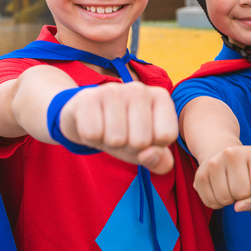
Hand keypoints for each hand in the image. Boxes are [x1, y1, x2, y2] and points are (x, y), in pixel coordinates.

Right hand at [59, 81, 177, 173]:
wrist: (84, 117)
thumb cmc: (124, 133)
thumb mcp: (146, 150)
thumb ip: (160, 161)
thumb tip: (149, 154)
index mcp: (161, 97)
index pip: (166, 136)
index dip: (152, 147)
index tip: (143, 136)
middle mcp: (140, 89)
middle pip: (141, 141)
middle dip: (129, 147)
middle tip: (121, 134)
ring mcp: (113, 90)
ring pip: (116, 140)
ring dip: (110, 144)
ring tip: (107, 130)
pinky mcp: (87, 96)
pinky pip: (93, 134)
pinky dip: (91, 139)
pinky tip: (93, 125)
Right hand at [192, 145, 250, 211]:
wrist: (223, 157)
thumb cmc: (248, 174)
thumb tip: (238, 207)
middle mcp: (232, 153)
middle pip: (242, 193)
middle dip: (244, 195)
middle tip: (241, 183)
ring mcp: (213, 163)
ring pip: (225, 200)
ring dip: (230, 200)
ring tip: (230, 185)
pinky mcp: (200, 175)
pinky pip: (211, 203)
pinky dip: (218, 202)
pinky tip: (219, 189)